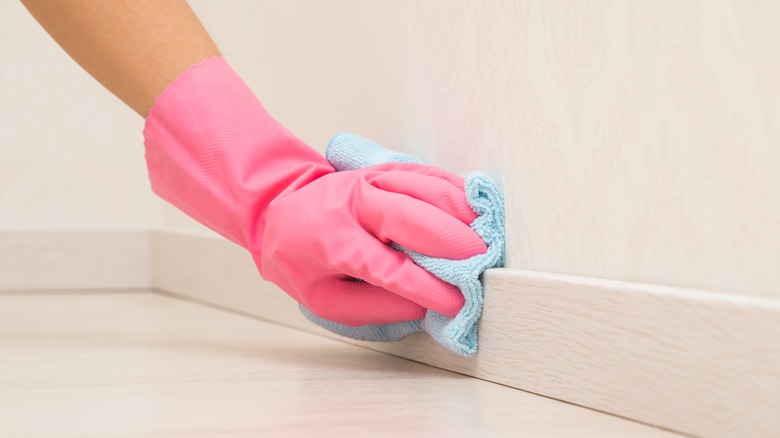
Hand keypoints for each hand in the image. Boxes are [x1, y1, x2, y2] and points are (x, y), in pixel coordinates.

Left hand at [143, 56, 485, 326]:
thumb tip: (422, 308)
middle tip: (483, 263)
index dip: (425, 287)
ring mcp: (371, 180)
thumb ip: (372, 307)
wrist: (277, 201)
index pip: (387, 268)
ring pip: (424, 189)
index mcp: (333, 241)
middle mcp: (354, 203)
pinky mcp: (386, 169)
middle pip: (411, 217)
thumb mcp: (321, 297)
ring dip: (460, 212)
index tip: (456, 303)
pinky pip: (426, 174)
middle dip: (452, 242)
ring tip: (488, 236)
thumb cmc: (299, 255)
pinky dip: (454, 190)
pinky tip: (475, 207)